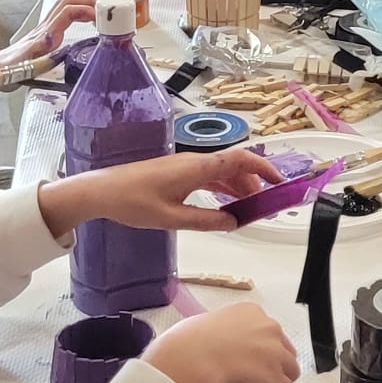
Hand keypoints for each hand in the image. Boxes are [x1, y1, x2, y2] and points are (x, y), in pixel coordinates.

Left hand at [0, 0, 95, 71]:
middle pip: (67, 3)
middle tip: (105, 7)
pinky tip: (83, 22)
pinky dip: (76, 13)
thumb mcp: (30, 67)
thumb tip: (59, 48)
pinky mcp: (44, 36)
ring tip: (98, 10)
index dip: (85, 10)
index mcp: (44, 35)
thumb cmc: (8, 70)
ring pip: (64, 7)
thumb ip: (45, 58)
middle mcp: (44, 29)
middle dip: (88, 1)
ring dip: (82, 4)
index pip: (67, 12)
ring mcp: (44, 31)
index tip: (100, 17)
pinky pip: (62, 17)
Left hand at [37, 148, 282, 240]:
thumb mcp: (172, 218)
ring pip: (222, 171)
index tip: (279, 181)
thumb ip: (206, 221)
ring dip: (238, 186)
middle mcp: (194, 162)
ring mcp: (185, 166)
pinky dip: (222, 187)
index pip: (239, 160)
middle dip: (254, 183)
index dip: (263, 167)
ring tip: (248, 209)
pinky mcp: (176, 173)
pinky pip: (208, 176)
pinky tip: (225, 203)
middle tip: (265, 206)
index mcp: (197, 168)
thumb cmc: (133, 203)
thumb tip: (234, 222)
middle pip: (234, 166)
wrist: (102, 191)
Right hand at [144, 303, 299, 382]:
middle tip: (252, 374)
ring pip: (290, 369)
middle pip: (284, 349)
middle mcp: (268, 328)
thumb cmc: (187, 344)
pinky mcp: (276, 378)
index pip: (267, 331)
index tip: (245, 357)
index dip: (257, 348)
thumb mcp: (205, 324)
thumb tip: (216, 344)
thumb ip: (222, 332)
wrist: (191, 361)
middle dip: (272, 363)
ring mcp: (275, 353)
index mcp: (251, 312)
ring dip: (276, 379)